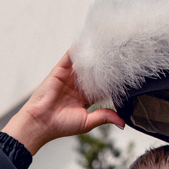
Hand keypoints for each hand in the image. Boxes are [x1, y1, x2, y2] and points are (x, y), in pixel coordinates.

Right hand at [2, 51, 125, 155]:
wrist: (40, 123)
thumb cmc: (60, 125)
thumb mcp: (87, 122)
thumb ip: (104, 117)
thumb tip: (122, 122)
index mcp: (85, 98)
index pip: (103, 86)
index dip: (113, 80)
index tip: (127, 74)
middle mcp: (78, 86)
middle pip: (96, 71)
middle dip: (107, 64)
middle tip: (122, 55)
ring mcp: (69, 77)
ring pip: (85, 62)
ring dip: (95, 54)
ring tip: (109, 44)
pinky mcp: (60, 70)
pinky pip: (71, 55)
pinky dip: (80, 48)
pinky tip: (91, 42)